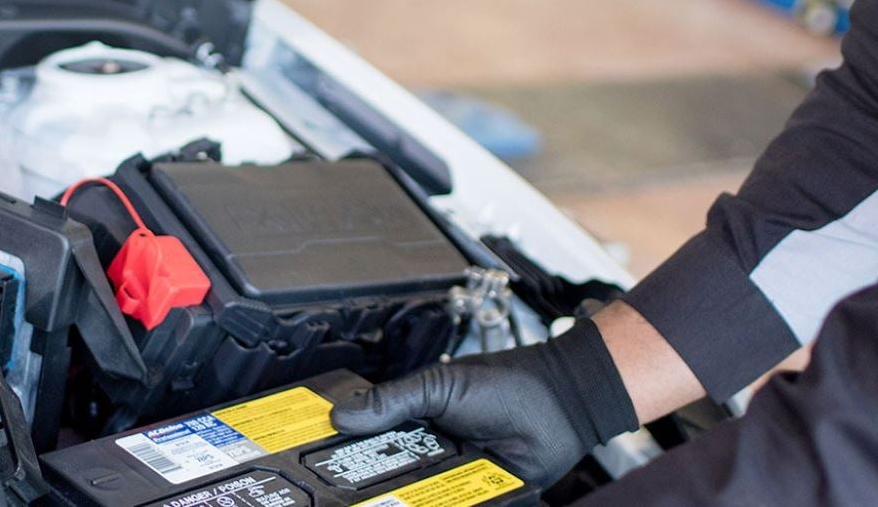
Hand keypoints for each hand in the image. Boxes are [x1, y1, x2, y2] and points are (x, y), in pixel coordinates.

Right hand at [330, 320, 637, 487]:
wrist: (563, 405)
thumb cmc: (507, 383)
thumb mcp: (441, 386)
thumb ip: (393, 401)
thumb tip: (339, 415)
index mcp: (417, 422)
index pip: (371, 447)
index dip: (345, 461)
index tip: (315, 473)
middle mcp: (432, 454)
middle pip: (388, 483)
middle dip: (366, 491)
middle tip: (334, 500)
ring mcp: (455, 480)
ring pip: (416, 499)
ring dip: (399, 500)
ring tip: (377, 504)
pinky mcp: (479, 497)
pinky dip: (436, 505)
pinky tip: (411, 506)